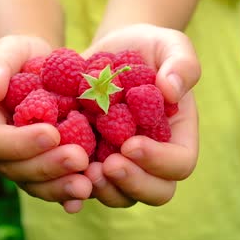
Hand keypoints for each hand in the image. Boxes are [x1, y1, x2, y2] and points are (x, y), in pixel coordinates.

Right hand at [0, 35, 91, 212]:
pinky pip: (52, 185)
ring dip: (60, 187)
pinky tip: (88, 193)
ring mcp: (21, 162)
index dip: (20, 143)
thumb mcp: (7, 50)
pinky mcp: (44, 166)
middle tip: (79, 159)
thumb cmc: (20, 54)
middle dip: (47, 167)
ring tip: (87, 185)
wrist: (42, 66)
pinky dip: (68, 192)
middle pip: (16, 170)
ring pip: (35, 184)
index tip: (52, 133)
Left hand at [82, 24, 200, 206]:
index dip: (159, 161)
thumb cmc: (146, 47)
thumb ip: (181, 64)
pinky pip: (85, 185)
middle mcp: (152, 159)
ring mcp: (121, 164)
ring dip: (102, 189)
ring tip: (81, 168)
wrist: (108, 52)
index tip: (131, 144)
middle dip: (131, 183)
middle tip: (107, 165)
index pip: (179, 163)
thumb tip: (172, 92)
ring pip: (119, 195)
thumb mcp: (169, 44)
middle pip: (154, 192)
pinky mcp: (92, 161)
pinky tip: (58, 169)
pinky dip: (73, 184)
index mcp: (177, 136)